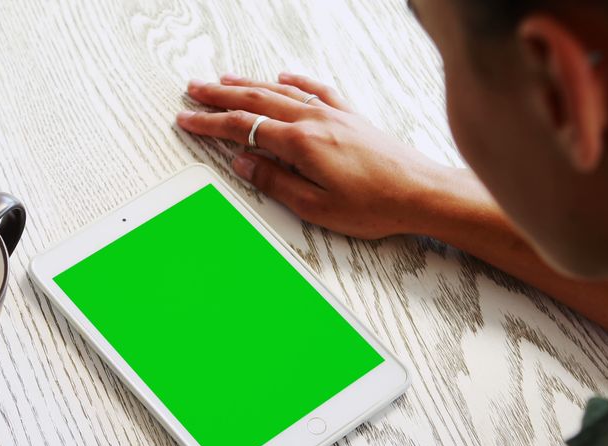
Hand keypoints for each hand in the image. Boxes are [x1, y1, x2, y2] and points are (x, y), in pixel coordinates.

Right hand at [177, 73, 488, 239]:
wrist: (421, 192)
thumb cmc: (374, 205)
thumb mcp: (315, 206)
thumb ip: (275, 182)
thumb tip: (243, 163)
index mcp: (301, 143)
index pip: (243, 127)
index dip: (210, 123)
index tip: (186, 119)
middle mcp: (314, 121)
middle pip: (256, 101)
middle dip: (220, 95)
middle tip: (193, 89)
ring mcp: (333, 115)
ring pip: (282, 91)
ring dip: (249, 84)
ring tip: (224, 80)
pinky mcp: (350, 117)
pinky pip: (316, 90)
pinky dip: (295, 81)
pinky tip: (285, 76)